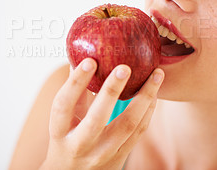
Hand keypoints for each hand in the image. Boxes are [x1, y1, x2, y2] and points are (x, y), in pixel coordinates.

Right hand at [40, 58, 163, 169]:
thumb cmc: (67, 139)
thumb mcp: (63, 120)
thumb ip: (74, 93)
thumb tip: (82, 58)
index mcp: (60, 132)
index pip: (64, 105)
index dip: (75, 83)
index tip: (89, 61)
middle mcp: (80, 145)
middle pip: (97, 119)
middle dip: (112, 91)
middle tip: (125, 67)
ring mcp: (102, 154)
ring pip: (127, 125)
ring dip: (144, 98)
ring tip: (156, 75)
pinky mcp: (120, 157)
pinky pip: (139, 132)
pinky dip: (148, 111)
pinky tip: (154, 93)